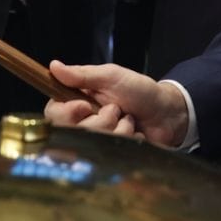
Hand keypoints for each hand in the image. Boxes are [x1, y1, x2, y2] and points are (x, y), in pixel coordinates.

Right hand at [44, 60, 188, 146]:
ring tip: (129, 118)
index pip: (54, 113)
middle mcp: (83, 123)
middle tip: (116, 109)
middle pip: (72, 132)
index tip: (83, 107)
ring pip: (93, 143)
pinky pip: (109, 154)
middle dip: (100, 121)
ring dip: (118, 128)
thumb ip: (83, 75)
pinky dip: (126, 139)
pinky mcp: (110, 154)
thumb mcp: (111, 76)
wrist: (167, 113)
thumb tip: (54, 66)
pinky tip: (135, 133)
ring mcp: (97, 141)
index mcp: (78, 101)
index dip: (66, 114)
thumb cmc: (139, 90)